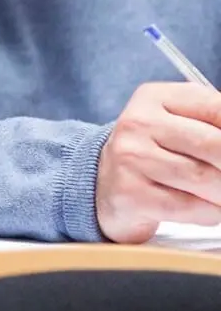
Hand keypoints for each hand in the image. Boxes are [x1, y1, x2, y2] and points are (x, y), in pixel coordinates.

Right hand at [96, 82, 220, 242]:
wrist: (101, 185)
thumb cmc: (155, 153)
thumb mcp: (178, 125)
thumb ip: (214, 125)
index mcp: (154, 98)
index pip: (217, 107)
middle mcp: (137, 123)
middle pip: (215, 146)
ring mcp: (131, 159)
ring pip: (206, 180)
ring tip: (220, 194)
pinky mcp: (131, 195)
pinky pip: (191, 207)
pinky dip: (211, 212)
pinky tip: (208, 208)